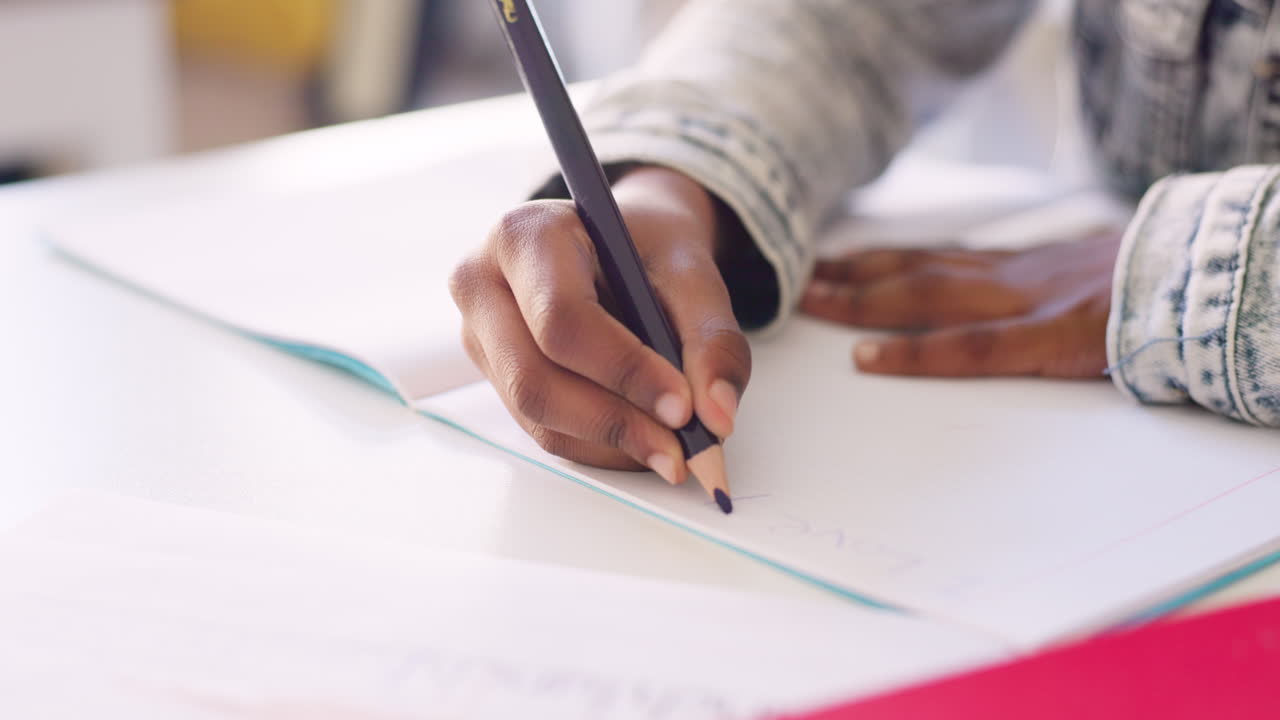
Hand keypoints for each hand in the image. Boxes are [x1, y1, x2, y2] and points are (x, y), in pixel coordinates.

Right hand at [450, 167, 750, 482]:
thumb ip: (712, 339)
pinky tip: (644, 442)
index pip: (561, 318)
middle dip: (615, 422)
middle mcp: (483, 285)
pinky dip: (600, 447)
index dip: (624, 370)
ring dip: (611, 444)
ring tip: (673, 450)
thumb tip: (716, 415)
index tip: (683, 406)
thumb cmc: (645, 249)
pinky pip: (542, 430)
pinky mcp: (495, 377)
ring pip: (536, 415)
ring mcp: (481, 338)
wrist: (616, 246)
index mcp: (524, 236)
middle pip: (534, 379)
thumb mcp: (692, 274)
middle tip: (682, 448)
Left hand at [799, 231, 1123, 377]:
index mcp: (1022, 267)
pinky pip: (970, 347)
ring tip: (811, 305)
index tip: (830, 264)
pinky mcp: (1050, 338)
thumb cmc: (1153, 286)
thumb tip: (1011, 293)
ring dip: (862, 302)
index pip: (934, 258)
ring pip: (925, 297)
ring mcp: (1027, 304)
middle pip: (914, 272)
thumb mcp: (1086, 276)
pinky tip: (868, 360)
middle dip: (851, 278)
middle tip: (797, 282)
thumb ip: (1042, 284)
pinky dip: (914, 354)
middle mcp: (1012, 277)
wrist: (1210, 280)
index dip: (878, 261)